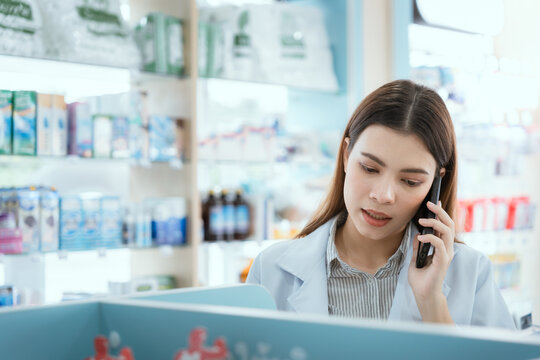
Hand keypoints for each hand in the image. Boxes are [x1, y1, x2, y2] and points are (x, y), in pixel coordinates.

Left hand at [408, 200, 454, 322]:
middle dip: (440, 212)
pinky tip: (420, 236)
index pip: (445, 226)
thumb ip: (418, 246)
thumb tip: (416, 234)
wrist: (423, 295)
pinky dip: (430, 237)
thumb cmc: (421, 279)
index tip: (433, 202)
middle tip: (430, 204)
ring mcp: (446, 255)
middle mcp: (447, 249)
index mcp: (442, 247)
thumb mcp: (416, 258)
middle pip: (449, 225)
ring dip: (435, 222)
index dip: (441, 213)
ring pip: (447, 231)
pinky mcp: (443, 261)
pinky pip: (439, 244)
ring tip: (422, 219)